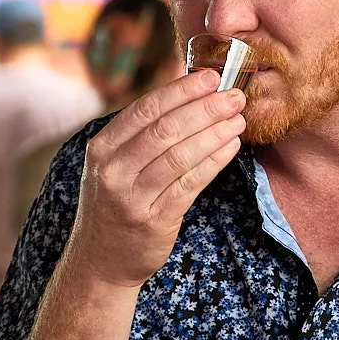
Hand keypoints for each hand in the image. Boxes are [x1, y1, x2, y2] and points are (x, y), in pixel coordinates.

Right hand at [69, 70, 244, 288]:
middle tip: (235, 96)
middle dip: (205, 108)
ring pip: (180, 156)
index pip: (145, 109)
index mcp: (101, 149)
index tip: (211, 78)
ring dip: (215, 133)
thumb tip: (186, 93)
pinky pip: (190, 184)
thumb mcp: (113, 166)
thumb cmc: (115, 205)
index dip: (181, 91)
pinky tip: (231, 147)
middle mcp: (112, 171)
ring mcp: (131, 198)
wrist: (100, 262)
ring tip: (238, 120)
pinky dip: (214, 162)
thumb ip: (141, 134)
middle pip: (166, 129)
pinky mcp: (154, 221)